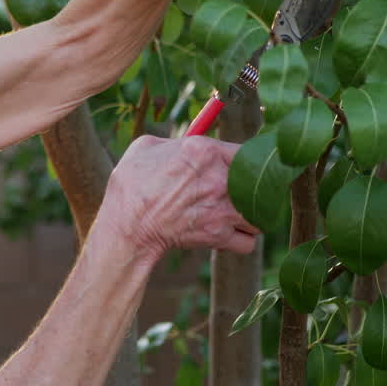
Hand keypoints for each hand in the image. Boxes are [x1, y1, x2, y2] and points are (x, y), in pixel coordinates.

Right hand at [103, 135, 259, 259]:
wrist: (126, 225)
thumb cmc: (131, 185)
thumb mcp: (145, 147)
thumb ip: (174, 142)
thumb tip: (187, 144)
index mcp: (204, 150)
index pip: (248, 151)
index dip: (248, 161)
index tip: (242, 168)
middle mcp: (219, 178)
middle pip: (260, 183)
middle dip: (253, 190)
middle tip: (242, 194)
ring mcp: (222, 209)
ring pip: (260, 215)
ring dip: (250, 216)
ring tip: (236, 216)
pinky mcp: (219, 235)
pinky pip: (248, 242)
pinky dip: (241, 241)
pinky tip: (229, 235)